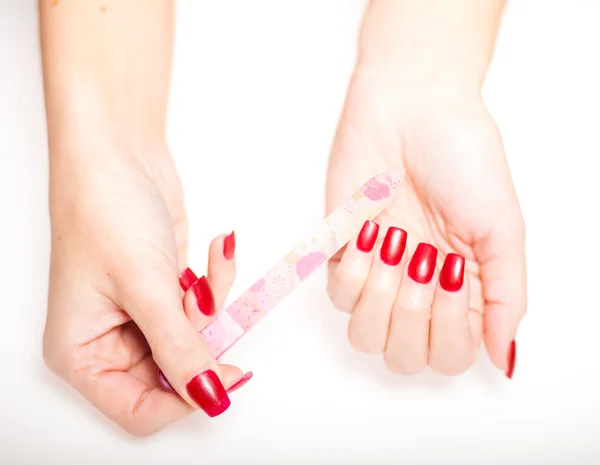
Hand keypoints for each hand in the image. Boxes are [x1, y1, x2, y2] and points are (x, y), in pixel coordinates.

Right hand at [43, 143, 248, 435]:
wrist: (117, 151)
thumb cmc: (103, 209)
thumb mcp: (145, 287)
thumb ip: (180, 348)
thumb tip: (209, 395)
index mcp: (82, 353)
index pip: (140, 409)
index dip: (187, 398)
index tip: (227, 376)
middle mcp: (108, 341)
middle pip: (175, 372)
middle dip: (203, 338)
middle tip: (210, 303)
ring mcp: (140, 315)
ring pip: (196, 338)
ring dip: (213, 303)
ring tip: (210, 262)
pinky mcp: (164, 291)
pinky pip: (203, 306)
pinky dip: (216, 282)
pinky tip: (217, 247)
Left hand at [326, 68, 525, 376]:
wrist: (411, 107)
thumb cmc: (462, 156)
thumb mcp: (502, 227)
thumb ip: (507, 296)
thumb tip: (504, 357)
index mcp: (463, 289)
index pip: (448, 355)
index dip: (448, 332)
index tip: (452, 274)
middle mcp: (418, 288)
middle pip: (403, 356)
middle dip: (411, 316)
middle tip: (423, 260)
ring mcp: (377, 273)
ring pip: (364, 336)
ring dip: (380, 297)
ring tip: (395, 244)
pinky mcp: (342, 251)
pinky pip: (337, 294)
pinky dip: (353, 272)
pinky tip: (369, 233)